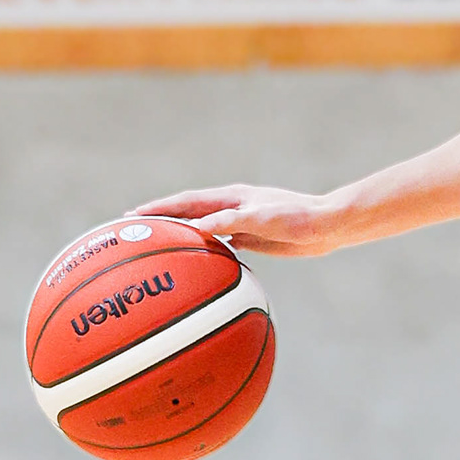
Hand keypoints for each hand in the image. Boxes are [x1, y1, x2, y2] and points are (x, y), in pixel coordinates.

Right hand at [127, 186, 347, 257]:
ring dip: (179, 233)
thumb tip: (196, 226)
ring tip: (157, 244)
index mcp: (230, 197)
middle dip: (161, 219)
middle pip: (188, 212)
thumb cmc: (297, 218)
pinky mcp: (251, 236)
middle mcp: (231, 207)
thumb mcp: (261, 218)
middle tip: (134, 229)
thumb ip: (230, 221)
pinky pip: (219, 242)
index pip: (185, 201)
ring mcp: (240, 221)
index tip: (132, 215)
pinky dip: (202, 248)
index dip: (158, 208)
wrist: (327, 226)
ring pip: (201, 227)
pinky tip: (194, 262)